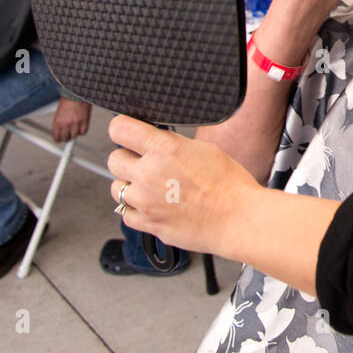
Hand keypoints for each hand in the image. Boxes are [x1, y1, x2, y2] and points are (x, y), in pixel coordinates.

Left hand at [51, 98, 91, 142]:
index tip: (59, 139)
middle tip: (67, 134)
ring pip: (74, 136)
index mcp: (57, 121)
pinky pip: (83, 132)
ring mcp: (75, 123)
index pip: (56, 136)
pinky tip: (81, 125)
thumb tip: (59, 129)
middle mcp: (66, 123)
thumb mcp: (59, 111)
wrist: (78, 92)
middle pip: (65, 138)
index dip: (58, 138)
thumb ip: (59, 121)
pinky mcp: (84, 122)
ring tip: (74, 127)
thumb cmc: (68, 99)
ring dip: (74, 133)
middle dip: (66, 137)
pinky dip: (82, 130)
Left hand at [107, 115, 257, 256]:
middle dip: (128, 159)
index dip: (122, 128)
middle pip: (114, 159)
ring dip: (130, 185)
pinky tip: (154, 206)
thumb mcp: (204, 149)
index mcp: (164, 149)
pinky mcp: (148, 224)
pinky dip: (136, 209)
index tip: (126, 132)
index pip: (120, 129)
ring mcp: (145, 201)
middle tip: (145, 163)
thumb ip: (172, 145)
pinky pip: (126, 214)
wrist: (238, 218)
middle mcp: (149, 174)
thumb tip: (156, 144)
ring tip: (151, 188)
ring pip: (116, 188)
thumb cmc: (229, 185)